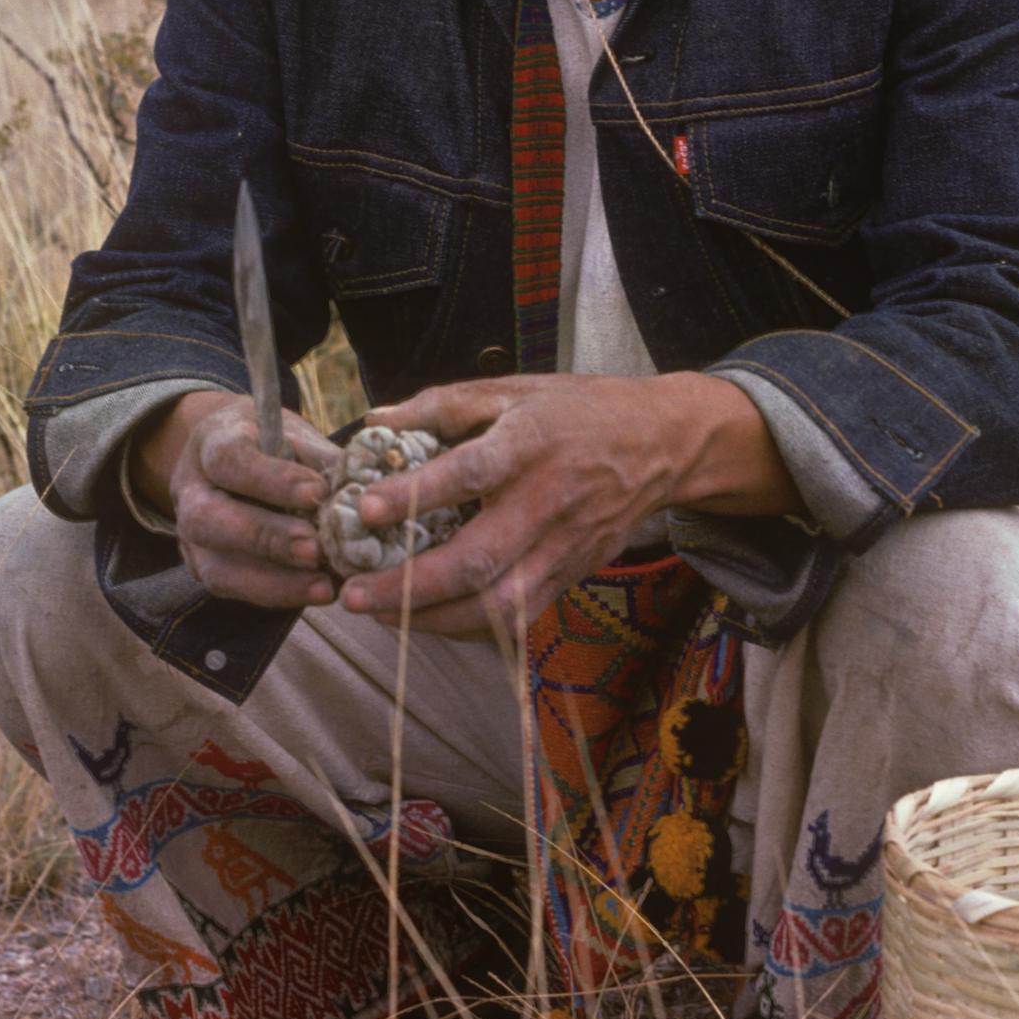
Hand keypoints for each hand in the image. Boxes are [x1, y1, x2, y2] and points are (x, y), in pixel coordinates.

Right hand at [131, 389, 343, 608]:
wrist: (232, 457)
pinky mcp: (204, 568)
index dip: (272, 479)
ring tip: (325, 586)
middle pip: (209, 519)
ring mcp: (190, 536)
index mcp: (212, 443)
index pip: (231, 461)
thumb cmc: (271, 444)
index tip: (316, 492)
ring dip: (274, 581)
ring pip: (216, 568)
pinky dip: (277, 594)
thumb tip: (366, 489)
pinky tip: (317, 592)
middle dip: (266, 537)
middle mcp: (190, 491)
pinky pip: (234, 590)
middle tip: (315, 549)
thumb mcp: (295, 436)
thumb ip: (322, 460)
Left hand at [340, 371, 801, 640]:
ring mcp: (562, 547)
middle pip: (479, 558)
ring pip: (498, 603)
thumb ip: (443, 404)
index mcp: (529, 445)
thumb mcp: (514, 390)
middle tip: (356, 594)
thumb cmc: (578, 411)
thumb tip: (376, 421)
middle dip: (412, 585)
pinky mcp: (571, 574)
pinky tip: (429, 622)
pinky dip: (469, 628)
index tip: (366, 509)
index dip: (416, 493)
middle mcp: (547, 501)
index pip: (469, 473)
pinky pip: (519, 617)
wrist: (662, 444)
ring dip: (435, 619)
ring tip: (382, 616)